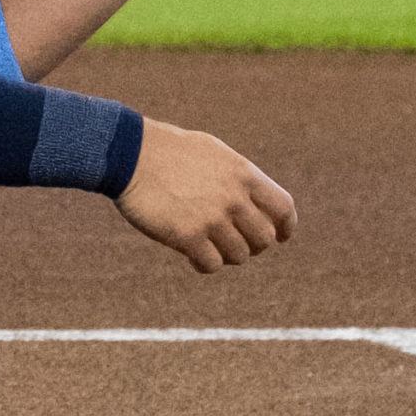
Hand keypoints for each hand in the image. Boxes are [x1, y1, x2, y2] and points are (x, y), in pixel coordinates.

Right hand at [113, 119, 296, 272]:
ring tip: (211, 249)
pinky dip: (205, 265)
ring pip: (239, 255)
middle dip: (253, 245)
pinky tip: (194, 258)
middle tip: (236, 244)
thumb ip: (236, 175)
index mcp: (243, 174)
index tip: (281, 237)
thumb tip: (252, 197)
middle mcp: (233, 198)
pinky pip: (211, 264)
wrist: (130, 153)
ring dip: (228, 256)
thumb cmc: (167, 150)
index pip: (283, 208)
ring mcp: (211, 218)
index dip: (286, 227)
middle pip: (263, 238)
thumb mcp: (212, 152)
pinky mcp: (187, 236)